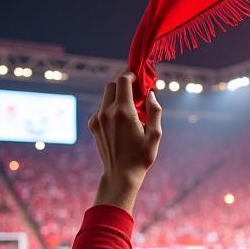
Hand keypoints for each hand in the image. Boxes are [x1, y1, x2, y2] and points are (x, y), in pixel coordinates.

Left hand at [89, 72, 161, 212]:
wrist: (120, 174)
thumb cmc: (141, 156)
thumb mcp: (155, 134)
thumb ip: (155, 111)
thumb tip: (151, 94)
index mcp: (123, 112)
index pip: (123, 81)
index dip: (131, 74)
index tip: (139, 76)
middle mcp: (107, 112)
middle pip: (112, 85)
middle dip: (124, 84)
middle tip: (136, 90)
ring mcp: (97, 118)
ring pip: (106, 97)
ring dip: (118, 97)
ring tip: (131, 109)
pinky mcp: (93, 125)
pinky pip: (102, 109)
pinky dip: (111, 109)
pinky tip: (121, 122)